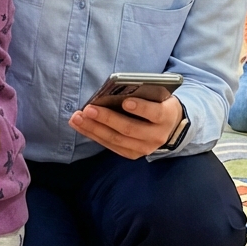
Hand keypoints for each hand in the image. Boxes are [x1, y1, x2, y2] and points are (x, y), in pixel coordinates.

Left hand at [68, 94, 183, 159]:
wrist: (169, 127)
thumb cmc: (158, 103)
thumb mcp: (158, 96)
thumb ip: (143, 93)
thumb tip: (114, 90)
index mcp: (166, 116)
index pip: (155, 113)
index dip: (141, 108)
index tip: (126, 101)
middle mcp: (157, 136)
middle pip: (129, 129)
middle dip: (107, 118)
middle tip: (89, 109)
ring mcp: (144, 148)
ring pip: (116, 139)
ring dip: (94, 128)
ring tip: (77, 118)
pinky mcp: (133, 154)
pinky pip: (111, 145)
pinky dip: (94, 135)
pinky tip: (81, 126)